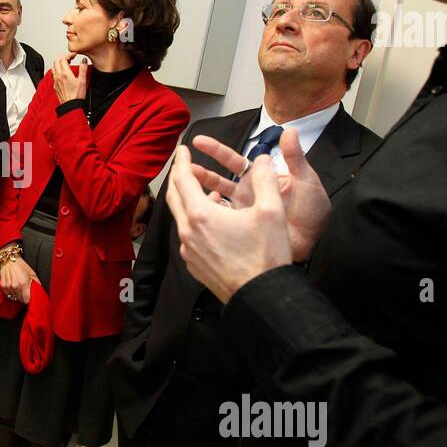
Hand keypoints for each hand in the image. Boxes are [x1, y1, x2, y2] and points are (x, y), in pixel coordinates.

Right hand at [0, 256, 37, 304]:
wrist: (9, 259)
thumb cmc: (21, 265)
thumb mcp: (32, 273)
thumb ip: (36, 284)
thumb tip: (39, 292)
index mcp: (24, 283)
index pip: (27, 300)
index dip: (29, 300)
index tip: (30, 298)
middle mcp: (15, 286)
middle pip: (20, 300)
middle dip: (23, 297)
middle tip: (25, 291)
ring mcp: (8, 286)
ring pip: (14, 297)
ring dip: (17, 294)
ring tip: (18, 287)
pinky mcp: (3, 286)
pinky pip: (8, 294)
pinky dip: (11, 292)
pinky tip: (13, 286)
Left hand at [51, 54, 88, 104]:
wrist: (71, 106)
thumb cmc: (76, 96)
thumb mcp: (82, 81)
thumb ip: (83, 69)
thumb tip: (84, 61)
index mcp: (65, 74)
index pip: (63, 59)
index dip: (68, 55)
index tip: (74, 55)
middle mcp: (58, 77)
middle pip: (56, 61)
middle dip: (63, 57)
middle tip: (70, 58)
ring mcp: (56, 82)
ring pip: (54, 68)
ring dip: (59, 64)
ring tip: (66, 64)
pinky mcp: (55, 86)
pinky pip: (54, 75)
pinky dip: (58, 71)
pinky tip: (63, 74)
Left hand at [165, 146, 291, 302]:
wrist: (261, 296)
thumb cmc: (266, 255)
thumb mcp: (272, 211)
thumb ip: (266, 180)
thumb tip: (263, 159)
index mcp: (201, 215)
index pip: (182, 179)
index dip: (182, 161)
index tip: (182, 149)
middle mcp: (189, 232)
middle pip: (174, 197)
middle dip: (179, 178)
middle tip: (186, 165)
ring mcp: (189, 251)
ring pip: (181, 218)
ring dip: (190, 201)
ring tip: (209, 192)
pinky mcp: (194, 265)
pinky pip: (189, 236)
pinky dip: (196, 221)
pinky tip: (215, 221)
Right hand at [188, 128, 330, 260]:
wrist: (315, 244)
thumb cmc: (312, 212)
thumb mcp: (306, 181)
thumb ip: (295, 157)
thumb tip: (289, 130)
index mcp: (260, 179)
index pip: (233, 161)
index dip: (215, 150)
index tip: (198, 141)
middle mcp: (248, 194)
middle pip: (217, 179)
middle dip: (198, 172)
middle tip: (182, 164)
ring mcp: (242, 213)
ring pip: (214, 200)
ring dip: (199, 193)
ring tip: (182, 188)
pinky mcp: (241, 231)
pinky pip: (220, 222)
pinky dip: (209, 217)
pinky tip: (198, 214)